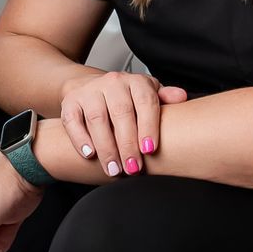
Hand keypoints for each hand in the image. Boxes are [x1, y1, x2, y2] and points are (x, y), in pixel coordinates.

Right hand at [58, 68, 186, 176]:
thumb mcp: (147, 95)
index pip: (145, 101)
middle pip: (121, 113)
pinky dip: (81, 139)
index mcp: (136, 82)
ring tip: (114, 169)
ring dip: (106, 147)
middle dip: (127, 144)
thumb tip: (181, 97)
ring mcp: (90, 91)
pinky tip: (90, 155)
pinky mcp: (70, 102)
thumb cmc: (126, 98)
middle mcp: (113, 83)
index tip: (150, 149)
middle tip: (133, 168)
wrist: (91, 87)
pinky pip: (73, 121)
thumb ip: (164, 98)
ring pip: (97, 119)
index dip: (148, 126)